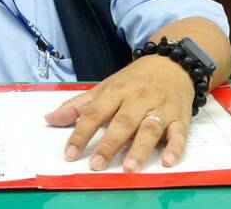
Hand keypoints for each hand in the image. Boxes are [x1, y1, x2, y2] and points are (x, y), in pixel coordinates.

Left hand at [44, 55, 193, 171]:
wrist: (171, 64)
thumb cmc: (134, 80)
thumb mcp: (105, 87)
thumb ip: (78, 106)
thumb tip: (50, 119)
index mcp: (116, 91)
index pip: (95, 113)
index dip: (81, 133)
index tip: (70, 153)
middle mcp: (137, 99)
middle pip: (122, 122)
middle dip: (109, 144)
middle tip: (97, 164)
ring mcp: (160, 108)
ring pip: (149, 128)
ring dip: (140, 149)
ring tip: (129, 168)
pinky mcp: (180, 117)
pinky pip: (179, 133)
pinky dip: (175, 147)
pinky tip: (167, 161)